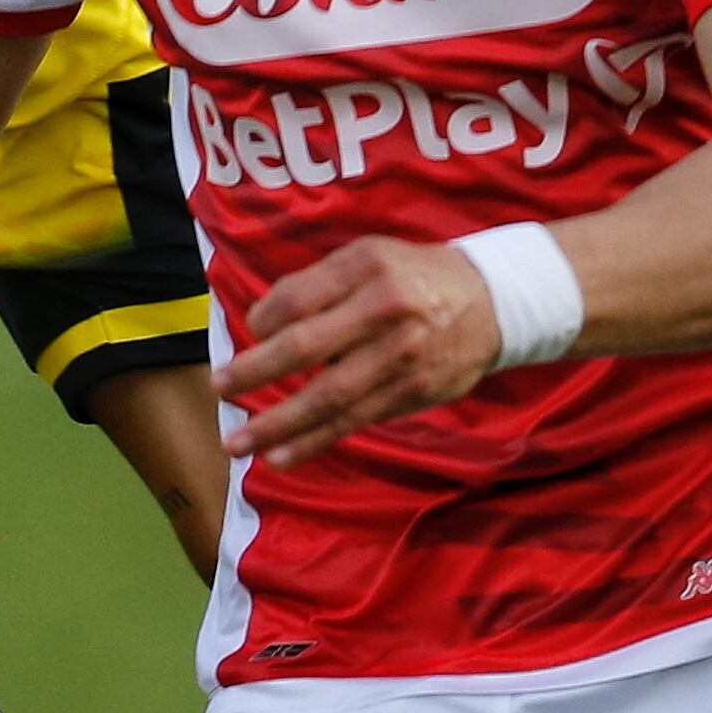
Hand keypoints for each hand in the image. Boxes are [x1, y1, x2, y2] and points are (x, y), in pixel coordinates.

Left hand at [218, 235, 503, 463]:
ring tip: (238, 443)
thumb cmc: (412, 278)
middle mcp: (385, 310)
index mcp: (367, 267)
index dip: (263, 319)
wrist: (493, 301)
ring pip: (328, 396)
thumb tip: (262, 326)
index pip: (297, 297)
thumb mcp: (371, 256)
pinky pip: (354, 421)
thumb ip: (320, 285)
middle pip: (306, 347)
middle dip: (254, 372)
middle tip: (218, 387)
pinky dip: (314, 441)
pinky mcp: (411, 391)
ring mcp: (400, 356)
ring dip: (277, 423)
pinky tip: (280, 455)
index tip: (249, 332)